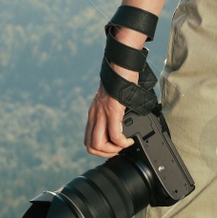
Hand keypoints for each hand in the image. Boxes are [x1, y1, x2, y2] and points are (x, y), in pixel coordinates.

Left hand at [86, 28, 143, 156]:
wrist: (121, 63)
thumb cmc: (121, 78)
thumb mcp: (112, 98)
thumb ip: (112, 110)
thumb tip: (122, 122)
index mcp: (94, 113)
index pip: (88, 139)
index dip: (100, 149)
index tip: (113, 146)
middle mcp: (95, 114)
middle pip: (90, 146)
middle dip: (105, 153)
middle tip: (118, 149)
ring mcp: (102, 113)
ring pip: (98, 144)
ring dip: (113, 150)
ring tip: (123, 145)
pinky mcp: (112, 110)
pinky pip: (114, 135)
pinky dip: (122, 143)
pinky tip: (129, 140)